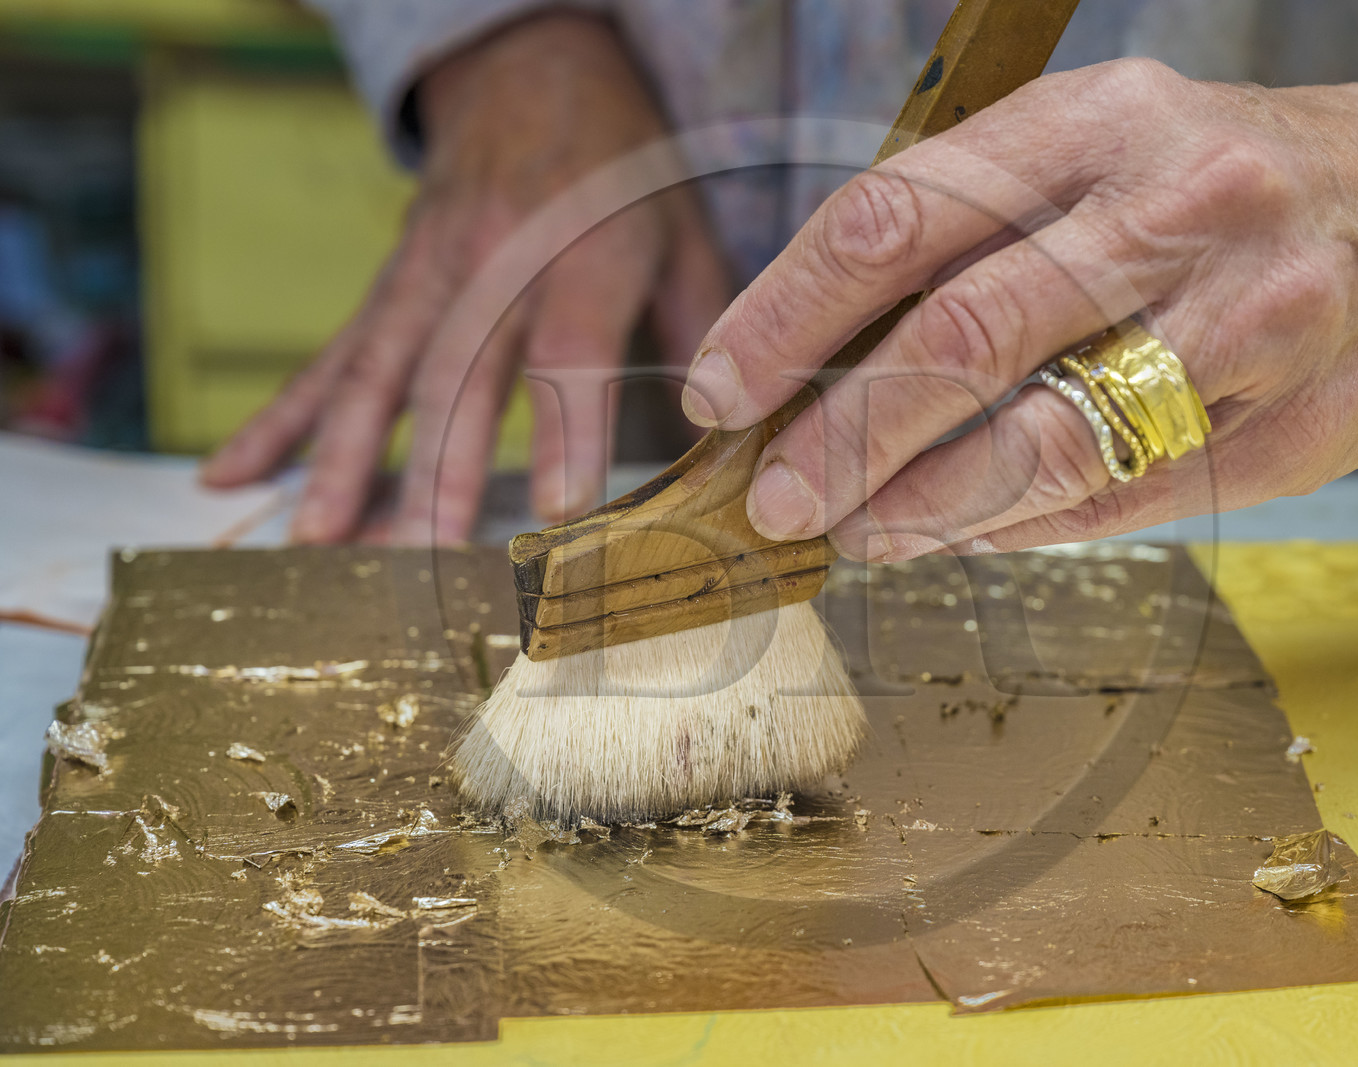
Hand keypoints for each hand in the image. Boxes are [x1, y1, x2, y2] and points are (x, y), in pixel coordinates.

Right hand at [202, 13, 728, 542]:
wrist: (535, 70)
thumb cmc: (626, 172)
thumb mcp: (685, 235)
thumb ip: (703, 336)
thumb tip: (725, 436)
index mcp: (588, 255)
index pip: (572, 348)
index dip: (565, 428)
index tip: (557, 509)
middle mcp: (498, 263)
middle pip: (460, 374)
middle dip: (437, 471)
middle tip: (419, 556)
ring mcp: (430, 272)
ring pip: (380, 373)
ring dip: (343, 460)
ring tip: (314, 540)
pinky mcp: (390, 283)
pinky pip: (331, 356)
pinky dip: (281, 418)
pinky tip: (232, 474)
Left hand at [682, 59, 1357, 558]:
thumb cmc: (1240, 179)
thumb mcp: (1112, 145)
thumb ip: (982, 229)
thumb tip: (828, 359)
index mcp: (1105, 119)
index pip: (902, 215)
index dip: (789, 313)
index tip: (722, 387)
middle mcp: (1179, 208)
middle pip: (963, 336)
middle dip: (843, 434)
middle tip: (777, 497)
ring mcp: (1248, 322)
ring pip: (1046, 440)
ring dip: (924, 507)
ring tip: (858, 535)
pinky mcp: (1291, 426)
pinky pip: (1125, 500)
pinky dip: (1023, 530)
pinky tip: (964, 537)